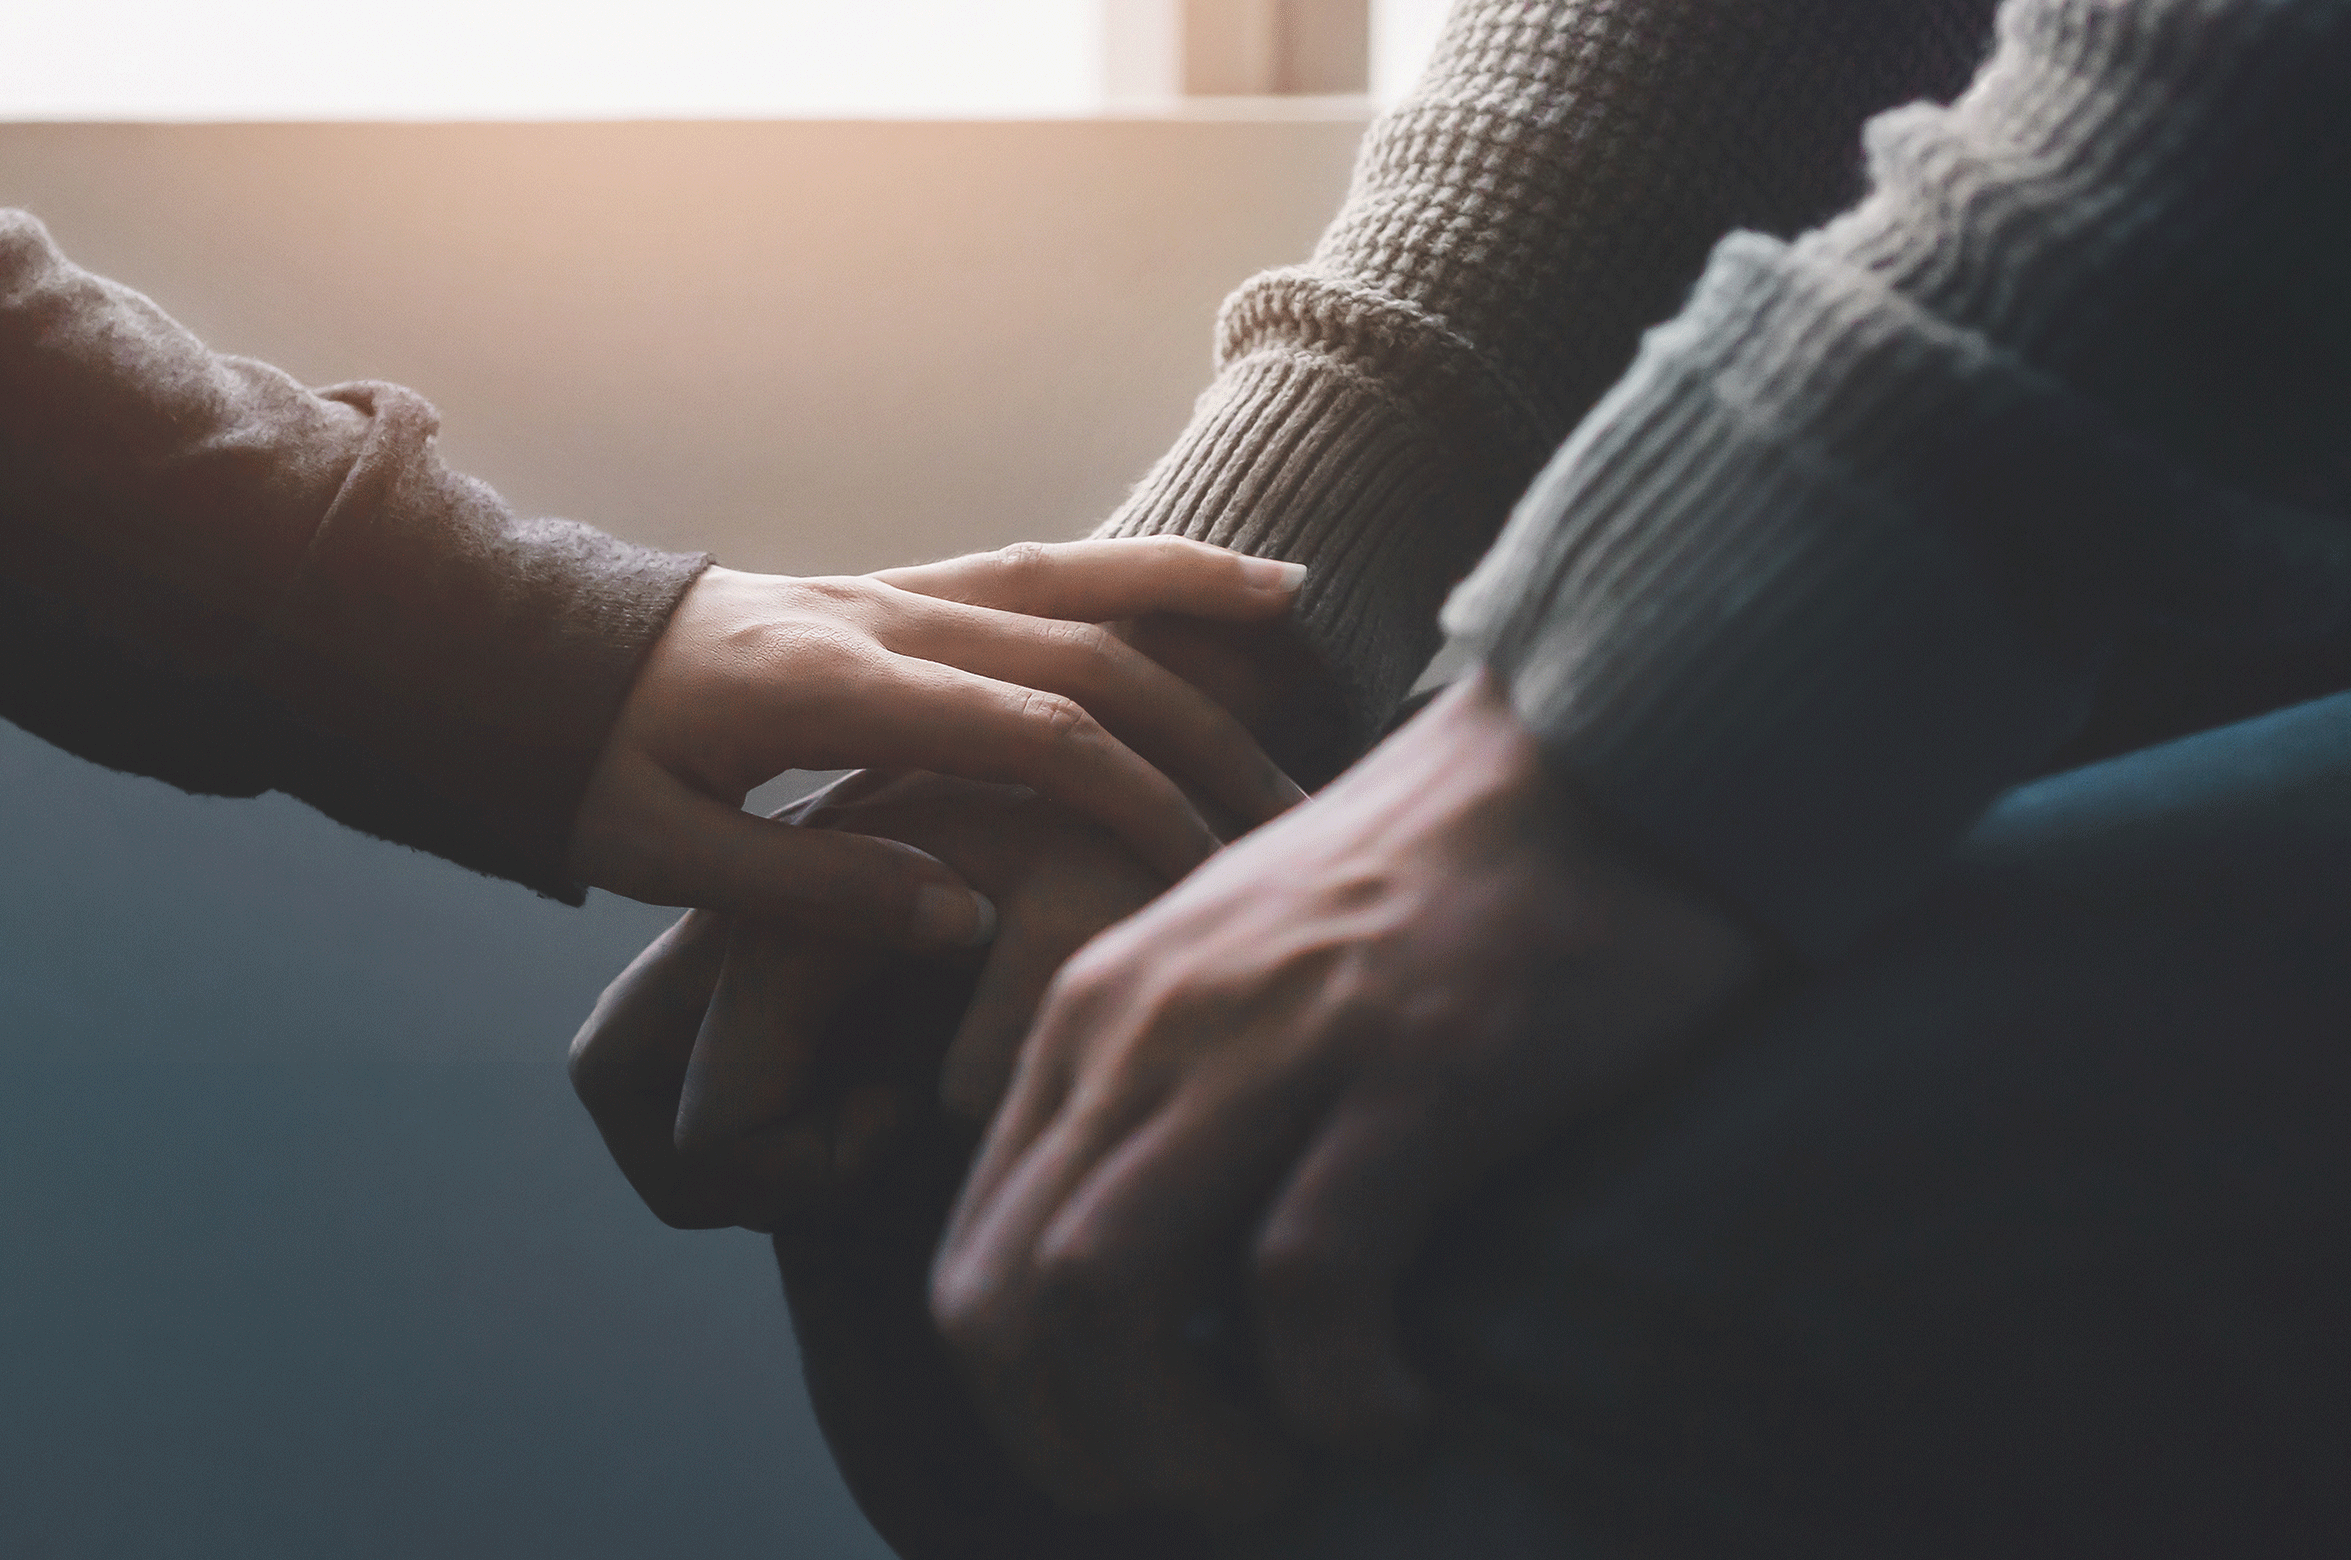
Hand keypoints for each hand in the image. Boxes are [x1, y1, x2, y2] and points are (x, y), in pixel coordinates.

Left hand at [571, 599, 1354, 1231]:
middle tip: (1286, 800)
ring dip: (1180, 599)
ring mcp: (886, 589)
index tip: (1207, 860)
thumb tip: (962, 918)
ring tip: (1293, 611)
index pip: (1022, 731)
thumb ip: (813, 885)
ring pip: (1065, 580)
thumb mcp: (666, 855)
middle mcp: (875, 619)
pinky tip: (1183, 582)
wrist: (517, 661)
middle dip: (1193, 725)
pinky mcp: (888, 587)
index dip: (1129, 791)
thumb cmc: (582, 772)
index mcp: (824, 691)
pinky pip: (1028, 565)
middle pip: (1073, 652)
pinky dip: (1118, 568)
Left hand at [929, 668, 1765, 1520]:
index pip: (975, 1259)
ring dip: (1181, 1444)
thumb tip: (1136, 1288)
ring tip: (1282, 1474)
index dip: (1027, 1404)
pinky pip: (1304, 1283)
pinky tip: (1400, 1412)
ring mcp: (1269, 1040)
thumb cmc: (1434, 886)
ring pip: (1109, 1295)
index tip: (1128, 1461)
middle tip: (1191, 1500)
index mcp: (1095, 1013)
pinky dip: (1334, 1392)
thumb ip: (1164, 1094)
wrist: (1604, 749)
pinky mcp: (1407, 1065)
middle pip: (1013, 1300)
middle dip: (1076, 1449)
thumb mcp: (1239, 971)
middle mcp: (1149, 1026)